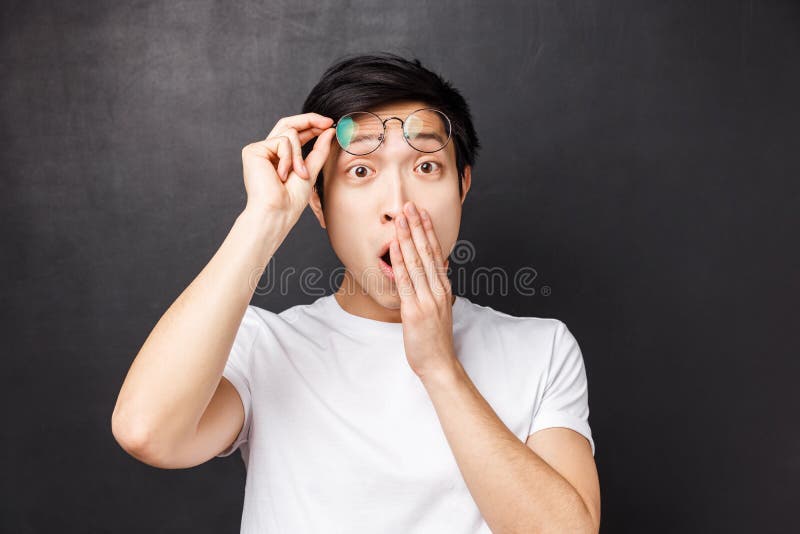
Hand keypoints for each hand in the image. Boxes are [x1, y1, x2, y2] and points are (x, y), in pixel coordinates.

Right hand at [241, 113, 335, 231]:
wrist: (278, 211)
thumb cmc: (291, 200)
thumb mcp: (310, 171)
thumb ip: (319, 150)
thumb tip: (328, 131)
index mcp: (279, 157)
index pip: (294, 133)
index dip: (311, 125)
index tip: (329, 124)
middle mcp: (267, 151)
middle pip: (288, 124)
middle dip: (310, 120)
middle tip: (328, 123)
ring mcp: (260, 150)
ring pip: (289, 133)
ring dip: (299, 154)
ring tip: (298, 174)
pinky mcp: (253, 150)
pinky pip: (282, 141)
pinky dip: (289, 157)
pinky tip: (282, 174)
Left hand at [389, 200, 458, 379]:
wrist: (439, 363)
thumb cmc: (435, 338)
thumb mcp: (440, 307)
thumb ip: (438, 286)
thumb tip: (437, 264)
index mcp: (444, 287)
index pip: (436, 252)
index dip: (428, 230)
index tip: (422, 213)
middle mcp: (438, 289)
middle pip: (427, 251)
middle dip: (417, 226)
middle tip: (410, 205)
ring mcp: (427, 299)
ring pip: (416, 261)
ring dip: (408, 236)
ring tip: (401, 217)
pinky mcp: (414, 309)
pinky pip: (406, 280)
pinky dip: (400, 260)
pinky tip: (395, 244)